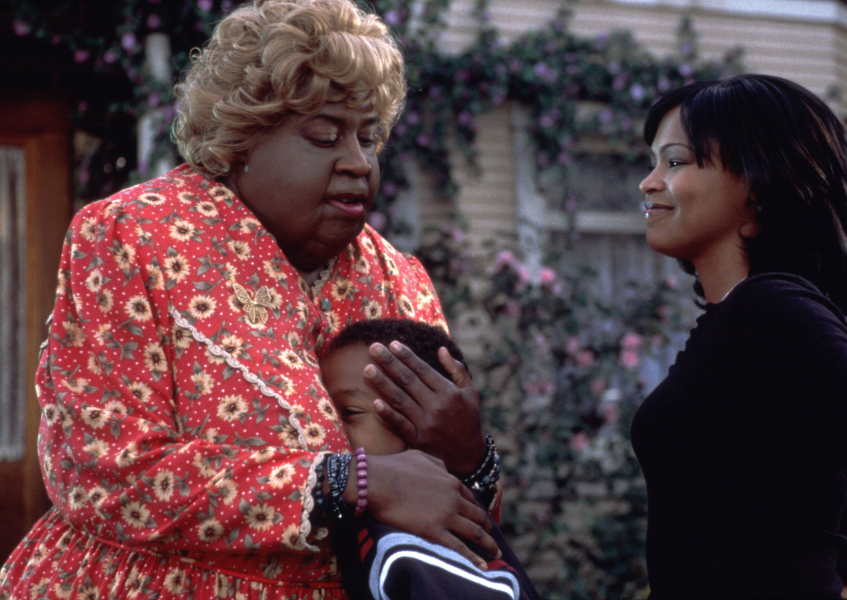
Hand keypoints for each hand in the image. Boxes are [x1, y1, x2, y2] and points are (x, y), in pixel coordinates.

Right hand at [347, 450, 499, 569]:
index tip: (481, 518)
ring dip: (488, 544)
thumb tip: (444, 470)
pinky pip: (459, 547)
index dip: (478, 509)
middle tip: (492, 538)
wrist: (376, 481)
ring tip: (495, 554)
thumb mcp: (421, 457)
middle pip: (478, 516)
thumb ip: (437, 464)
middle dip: (487, 528)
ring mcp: (446, 515)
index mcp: (451, 481)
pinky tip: (483, 567)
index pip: (471, 498)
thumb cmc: (394, 467)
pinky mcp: (434, 530)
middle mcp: (454, 498)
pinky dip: (474, 558)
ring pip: (475, 532)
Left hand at [364, 342, 486, 475]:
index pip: (422, 369)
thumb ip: (456, 369)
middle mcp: (437, 406)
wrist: (468, 454)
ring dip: (382, 383)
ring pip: (400, 399)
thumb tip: (441, 349)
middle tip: (374, 348)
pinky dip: (387, 414)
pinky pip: (400, 425)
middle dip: (389, 362)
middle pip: (408, 380)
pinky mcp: (418, 440)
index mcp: (448, 392)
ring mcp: (426, 423)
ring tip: (368, 369)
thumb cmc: (468, 417)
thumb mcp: (470, 391)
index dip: (407, 356)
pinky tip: (374, 402)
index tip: (392, 343)